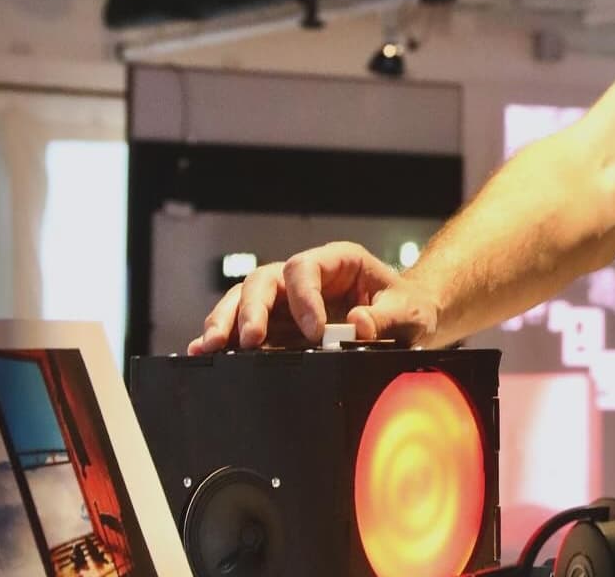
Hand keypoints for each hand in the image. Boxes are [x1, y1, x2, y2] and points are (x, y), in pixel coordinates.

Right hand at [187, 241, 440, 353]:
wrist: (408, 322)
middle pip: (266, 280)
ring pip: (245, 299)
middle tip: (248, 340)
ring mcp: (286, 301)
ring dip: (226, 321)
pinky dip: (224, 338)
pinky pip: (243, 326)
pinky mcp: (277, 326)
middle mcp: (306, 276)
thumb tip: (358, 324)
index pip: (306, 268)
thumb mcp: (410, 312)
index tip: (314, 333)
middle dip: (252, 309)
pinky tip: (204, 353)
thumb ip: (388, 317)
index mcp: (338, 261)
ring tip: (210, 347)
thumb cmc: (410, 308)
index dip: (303, 298)